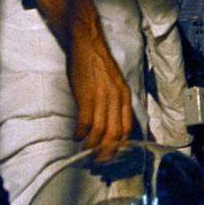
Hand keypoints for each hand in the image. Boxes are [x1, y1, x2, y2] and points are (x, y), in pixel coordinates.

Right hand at [68, 32, 132, 161]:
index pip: (127, 128)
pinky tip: (76, 137)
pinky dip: (81, 134)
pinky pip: (85, 122)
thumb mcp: (112, 82)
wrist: (86, 41)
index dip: (120, 146)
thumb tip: (108, 124)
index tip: (112, 156)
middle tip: (97, 163)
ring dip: (92, 147)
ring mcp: (102, 97)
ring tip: (84, 153)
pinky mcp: (86, 95)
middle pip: (115, 134)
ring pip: (100, 132)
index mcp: (124, 95)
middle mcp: (116, 98)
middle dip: (106, 153)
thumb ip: (113, 101)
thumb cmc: (97, 62)